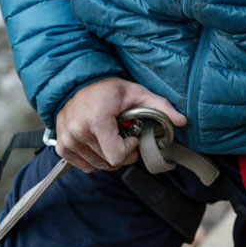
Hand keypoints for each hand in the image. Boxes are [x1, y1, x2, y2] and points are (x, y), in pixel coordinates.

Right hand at [55, 77, 186, 172]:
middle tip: (122, 133)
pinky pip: (84, 165)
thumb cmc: (109, 87)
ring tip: (109, 133)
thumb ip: (161, 107)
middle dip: (121, 151)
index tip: (131, 134)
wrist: (78, 81)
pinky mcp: (62, 146)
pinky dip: (95, 158)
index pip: (117, 157)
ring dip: (108, 154)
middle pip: (109, 162)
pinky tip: (99, 140)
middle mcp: (79, 132)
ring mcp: (68, 140)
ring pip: (98, 166)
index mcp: (97, 121)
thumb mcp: (137, 93)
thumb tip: (183, 121)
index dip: (129, 148)